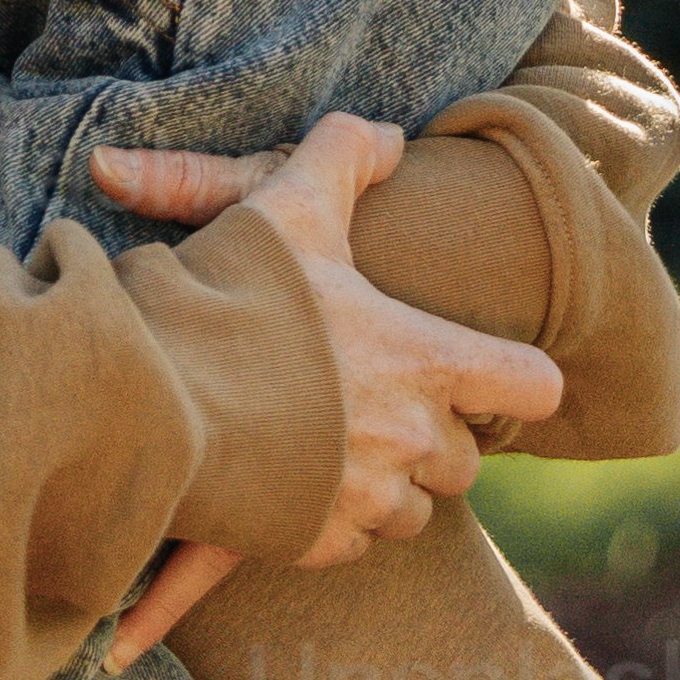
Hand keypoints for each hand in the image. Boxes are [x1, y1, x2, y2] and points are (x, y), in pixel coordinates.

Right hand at [86, 116, 556, 629]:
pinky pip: (352, 544)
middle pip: (467, 460)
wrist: (146, 394)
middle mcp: (410, 438)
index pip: (533, 385)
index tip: (480, 373)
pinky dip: (332, 522)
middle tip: (374, 403)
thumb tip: (389, 135)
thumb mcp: (286, 205)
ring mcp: (365, 497)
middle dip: (432, 439)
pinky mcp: (315, 540)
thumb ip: (344, 156)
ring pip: (413, 512)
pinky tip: (291, 481)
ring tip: (330, 445)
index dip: (514, 378)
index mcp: (424, 359)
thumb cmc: (227, 298)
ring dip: (386, 485)